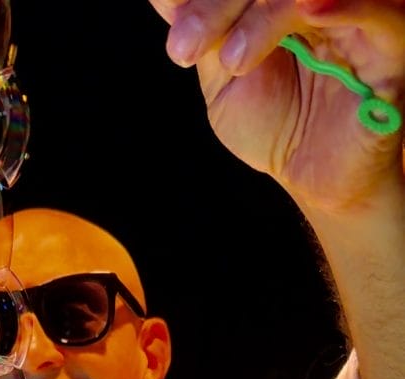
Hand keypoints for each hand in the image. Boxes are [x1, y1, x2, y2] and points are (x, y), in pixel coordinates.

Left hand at [149, 0, 404, 212]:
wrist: (317, 181)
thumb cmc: (278, 128)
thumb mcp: (226, 81)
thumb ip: (204, 36)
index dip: (206, 3)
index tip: (174, 36)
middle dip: (220, 6)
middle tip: (184, 47)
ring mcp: (359, 15)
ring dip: (263, 15)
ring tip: (233, 61)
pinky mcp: (391, 47)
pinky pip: (376, 13)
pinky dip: (345, 5)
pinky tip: (307, 9)